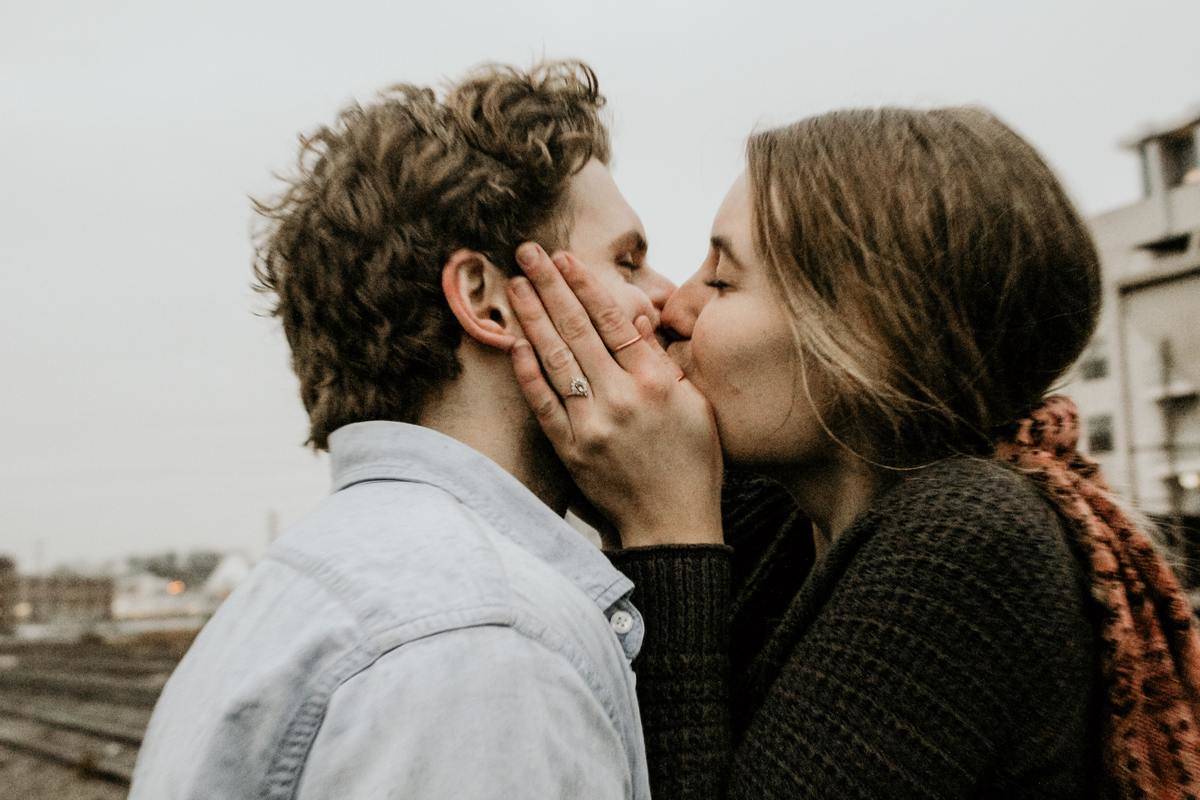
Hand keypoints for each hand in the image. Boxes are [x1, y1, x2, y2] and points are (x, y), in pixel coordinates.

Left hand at [506, 242, 723, 547]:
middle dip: (550, 287)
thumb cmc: (692, 462)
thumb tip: (638, 317)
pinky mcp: (570, 449)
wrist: (672, 524)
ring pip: (555, 359)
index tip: (566, 258)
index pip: (614, 321)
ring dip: (532, 317)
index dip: (586, 286)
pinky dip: (527, 370)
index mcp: (656, 382)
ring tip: (514, 285)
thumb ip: (662, 360)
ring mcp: (591, 424)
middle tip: (527, 253)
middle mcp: (621, 398)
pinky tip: (513, 340)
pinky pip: (542, 402)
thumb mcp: (695, 405)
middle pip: (577, 330)